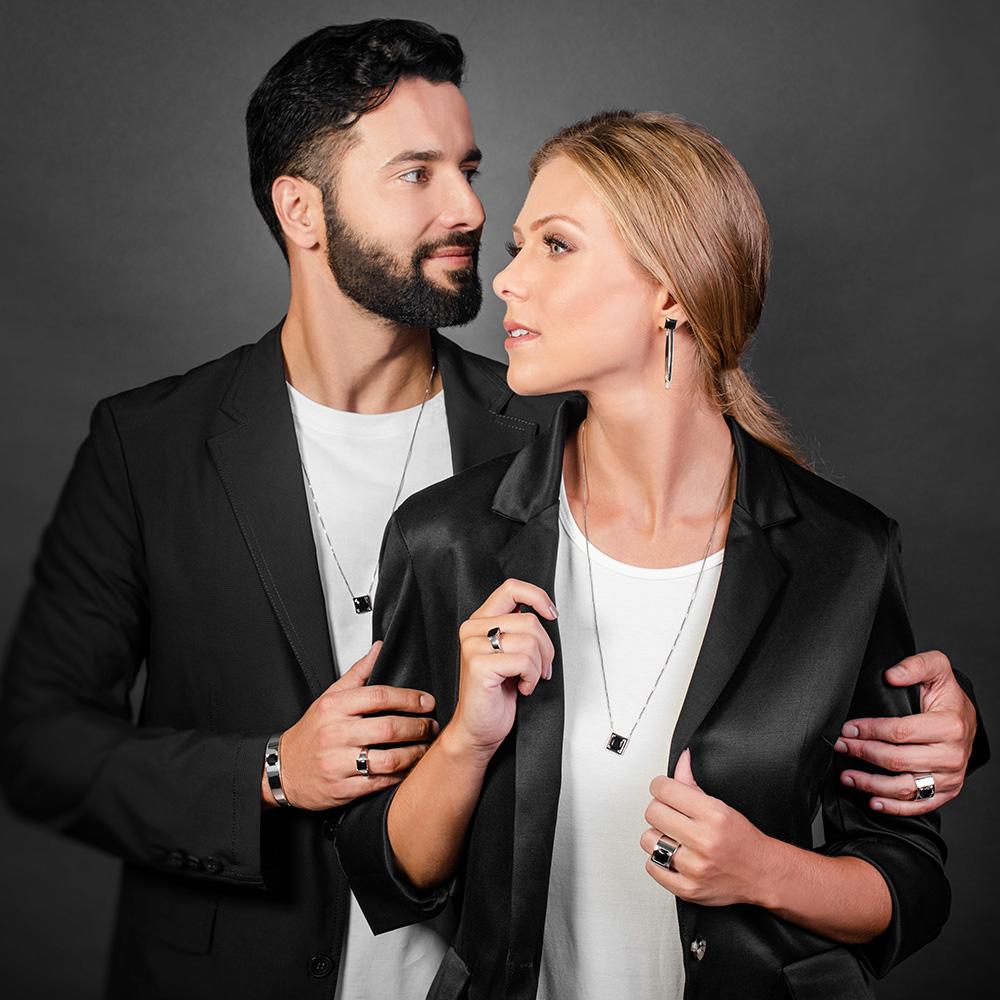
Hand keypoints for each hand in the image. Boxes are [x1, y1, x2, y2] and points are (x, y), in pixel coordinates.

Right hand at [263, 640, 439, 809]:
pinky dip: (400, 776)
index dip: (409, 698)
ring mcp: (339, 763)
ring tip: (426, 748)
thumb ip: (358, 673)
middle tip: (432, 726)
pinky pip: (380, 782)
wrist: (282, 769)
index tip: (427, 701)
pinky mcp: (343, 788)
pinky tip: (409, 768)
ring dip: (415, 754)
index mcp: (335, 707)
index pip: (379, 696)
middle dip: (418, 727)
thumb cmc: (310, 732)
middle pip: (389, 728)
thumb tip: (379, 649)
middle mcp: (337, 734)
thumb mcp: (329, 697)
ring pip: (389, 758)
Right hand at [447, 579, 556, 759]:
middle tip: (541, 669)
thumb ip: (519, 630)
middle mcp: (473, 629)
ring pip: (530, 641)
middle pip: (530, 620)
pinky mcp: (479, 665)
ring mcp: (473, 646)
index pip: (511, 588)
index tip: (551, 613)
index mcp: (480, 621)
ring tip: (528, 680)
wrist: (477, 728)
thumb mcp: (509, 653)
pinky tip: (521, 688)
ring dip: (539, 667)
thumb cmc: (495, 694)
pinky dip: (531, 678)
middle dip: (546, 648)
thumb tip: (545, 613)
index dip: (537, 596)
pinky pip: (524, 661)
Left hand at [640, 749, 772, 906]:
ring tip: (673, 837)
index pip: (664, 790)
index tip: (663, 790)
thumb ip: (693, 783)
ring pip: (648, 839)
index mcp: (713, 815)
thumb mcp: (721, 805)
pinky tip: (673, 856)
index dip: (660, 787)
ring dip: (657, 836)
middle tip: (671, 815)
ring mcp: (695, 867)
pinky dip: (658, 861)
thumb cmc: (742, 839)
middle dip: (659, 810)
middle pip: (653, 812)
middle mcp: (704, 841)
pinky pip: (652, 867)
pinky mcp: (688, 888)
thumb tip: (681, 760)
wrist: (761, 873)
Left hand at [835, 650, 976, 814]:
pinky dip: (894, 807)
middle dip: (863, 754)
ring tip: (847, 776)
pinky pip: (919, 805)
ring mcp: (950, 776)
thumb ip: (915, 666)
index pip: (900, 731)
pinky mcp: (947, 791)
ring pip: (905, 788)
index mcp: (949, 725)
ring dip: (871, 784)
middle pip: (898, 760)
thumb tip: (891, 675)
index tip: (848, 729)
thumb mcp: (937, 669)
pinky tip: (873, 801)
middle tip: (841, 747)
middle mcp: (952, 754)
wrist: (967, 720)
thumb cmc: (946, 696)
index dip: (870, 730)